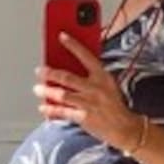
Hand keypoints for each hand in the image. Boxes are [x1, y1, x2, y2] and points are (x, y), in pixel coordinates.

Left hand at [34, 33, 140, 149]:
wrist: (125, 128)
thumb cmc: (115, 106)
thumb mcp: (108, 85)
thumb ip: (92, 76)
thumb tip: (70, 70)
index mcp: (102, 77)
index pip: (86, 56)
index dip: (73, 45)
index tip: (61, 36)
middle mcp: (95, 88)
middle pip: (67, 77)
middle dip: (50, 73)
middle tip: (39, 70)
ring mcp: (88, 103)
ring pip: (62, 95)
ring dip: (47, 91)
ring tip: (37, 89)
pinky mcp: (84, 117)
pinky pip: (63, 112)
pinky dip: (51, 110)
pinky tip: (43, 108)